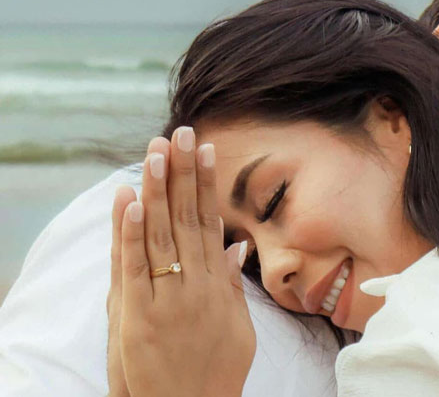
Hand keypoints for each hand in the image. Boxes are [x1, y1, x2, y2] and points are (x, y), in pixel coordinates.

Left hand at [109, 129, 255, 396]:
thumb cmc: (216, 373)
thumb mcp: (238, 328)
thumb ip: (232, 284)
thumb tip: (237, 245)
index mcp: (218, 286)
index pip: (210, 223)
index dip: (205, 185)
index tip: (204, 150)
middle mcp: (194, 286)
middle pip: (186, 220)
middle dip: (181, 174)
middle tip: (179, 134)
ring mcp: (166, 300)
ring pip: (161, 235)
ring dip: (157, 191)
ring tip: (155, 152)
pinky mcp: (137, 318)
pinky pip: (134, 268)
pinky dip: (131, 233)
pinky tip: (130, 201)